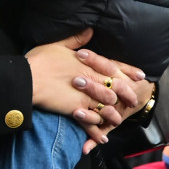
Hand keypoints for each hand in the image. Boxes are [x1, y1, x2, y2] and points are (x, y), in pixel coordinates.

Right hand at [25, 30, 147, 149]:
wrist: (28, 78)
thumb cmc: (41, 60)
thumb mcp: (58, 44)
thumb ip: (76, 39)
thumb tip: (90, 30)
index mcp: (88, 63)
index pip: (113, 66)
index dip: (128, 71)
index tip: (140, 75)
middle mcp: (91, 79)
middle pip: (116, 88)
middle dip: (127, 95)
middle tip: (134, 101)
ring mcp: (86, 96)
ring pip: (108, 108)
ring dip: (114, 115)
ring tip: (118, 121)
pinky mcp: (77, 109)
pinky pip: (93, 123)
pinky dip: (98, 132)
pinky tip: (103, 138)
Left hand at [71, 51, 152, 152]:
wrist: (144, 92)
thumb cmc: (123, 74)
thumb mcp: (112, 59)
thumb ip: (94, 45)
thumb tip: (86, 27)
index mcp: (119, 73)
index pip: (107, 65)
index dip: (94, 59)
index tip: (79, 53)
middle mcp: (120, 91)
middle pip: (107, 88)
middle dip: (93, 86)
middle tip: (76, 81)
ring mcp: (116, 108)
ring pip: (105, 112)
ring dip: (91, 114)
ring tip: (76, 112)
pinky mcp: (111, 123)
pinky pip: (102, 132)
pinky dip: (93, 140)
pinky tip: (84, 147)